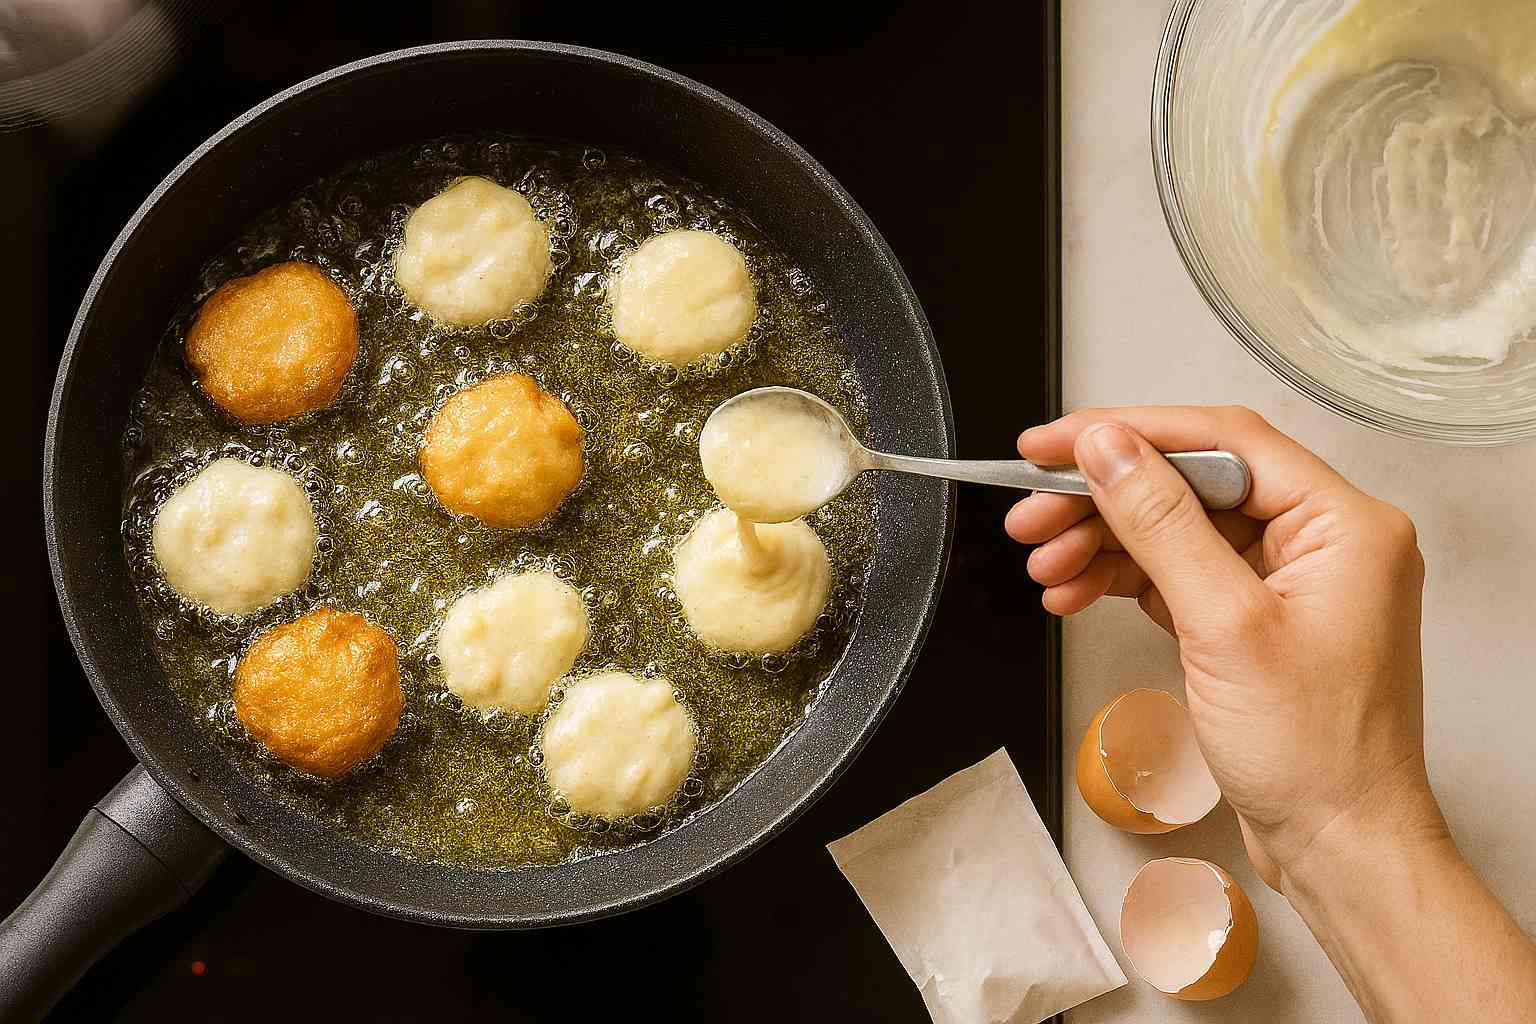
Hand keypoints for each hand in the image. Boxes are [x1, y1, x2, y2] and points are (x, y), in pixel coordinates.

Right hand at [1004, 406, 1445, 889]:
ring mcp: (1288, 581)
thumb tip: (1110, 451)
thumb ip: (1161, 523)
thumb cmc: (1318, 755)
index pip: (1222, 441)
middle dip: (1103, 498)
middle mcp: (1322, 541)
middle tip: (1033, 511)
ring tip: (1044, 561)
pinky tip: (1076, 588)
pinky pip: (1178, 574)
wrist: (1338, 845)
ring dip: (1102, 541)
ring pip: (1176, 529)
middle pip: (1191, 484)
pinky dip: (1123, 578)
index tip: (1057, 441)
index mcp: (1343, 524)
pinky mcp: (1257, 618)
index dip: (1130, 432)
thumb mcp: (1224, 626)